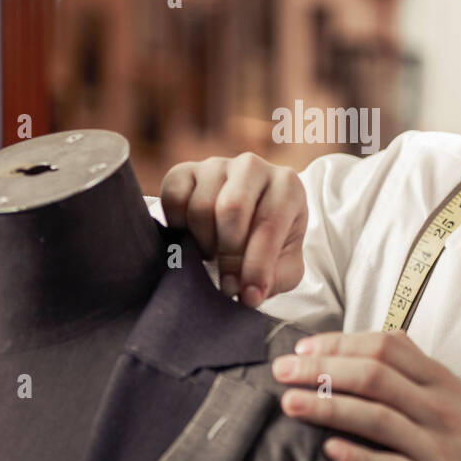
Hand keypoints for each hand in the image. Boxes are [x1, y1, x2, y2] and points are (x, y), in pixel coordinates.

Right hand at [159, 152, 307, 307]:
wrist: (243, 225)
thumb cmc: (268, 246)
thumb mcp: (283, 267)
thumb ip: (273, 280)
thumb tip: (247, 295)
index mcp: (287, 186)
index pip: (269, 224)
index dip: (256, 266)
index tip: (247, 295)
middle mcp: (253, 166)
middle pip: (232, 209)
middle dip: (228, 255)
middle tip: (227, 281)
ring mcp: (216, 165)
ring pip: (200, 207)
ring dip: (204, 243)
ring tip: (214, 255)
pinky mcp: (185, 170)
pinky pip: (173, 198)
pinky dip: (178, 225)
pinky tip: (192, 236)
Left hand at [271, 329, 460, 460]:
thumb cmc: (454, 437)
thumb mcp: (443, 393)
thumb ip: (407, 365)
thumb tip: (356, 339)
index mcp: (439, 379)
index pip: (386, 346)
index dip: (340, 343)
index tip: (302, 349)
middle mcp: (439, 408)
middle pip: (375, 377)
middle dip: (323, 370)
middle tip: (282, 371)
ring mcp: (436, 446)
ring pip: (378, 419)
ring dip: (329, 408)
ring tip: (290, 403)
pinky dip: (358, 458)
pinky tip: (328, 450)